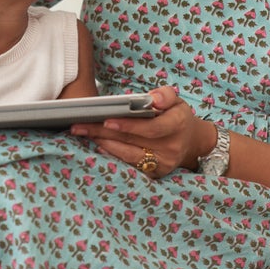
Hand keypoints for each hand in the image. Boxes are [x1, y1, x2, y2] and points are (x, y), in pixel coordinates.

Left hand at [70, 86, 214, 177]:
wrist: (190, 140)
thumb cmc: (176, 116)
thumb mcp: (176, 100)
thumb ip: (165, 95)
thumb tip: (153, 99)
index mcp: (178, 124)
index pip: (151, 128)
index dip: (128, 125)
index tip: (106, 121)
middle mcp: (172, 147)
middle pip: (133, 140)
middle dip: (104, 132)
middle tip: (80, 126)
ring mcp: (164, 163)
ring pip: (129, 155)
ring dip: (104, 144)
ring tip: (84, 134)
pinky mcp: (156, 173)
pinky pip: (131, 165)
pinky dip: (113, 155)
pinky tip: (99, 145)